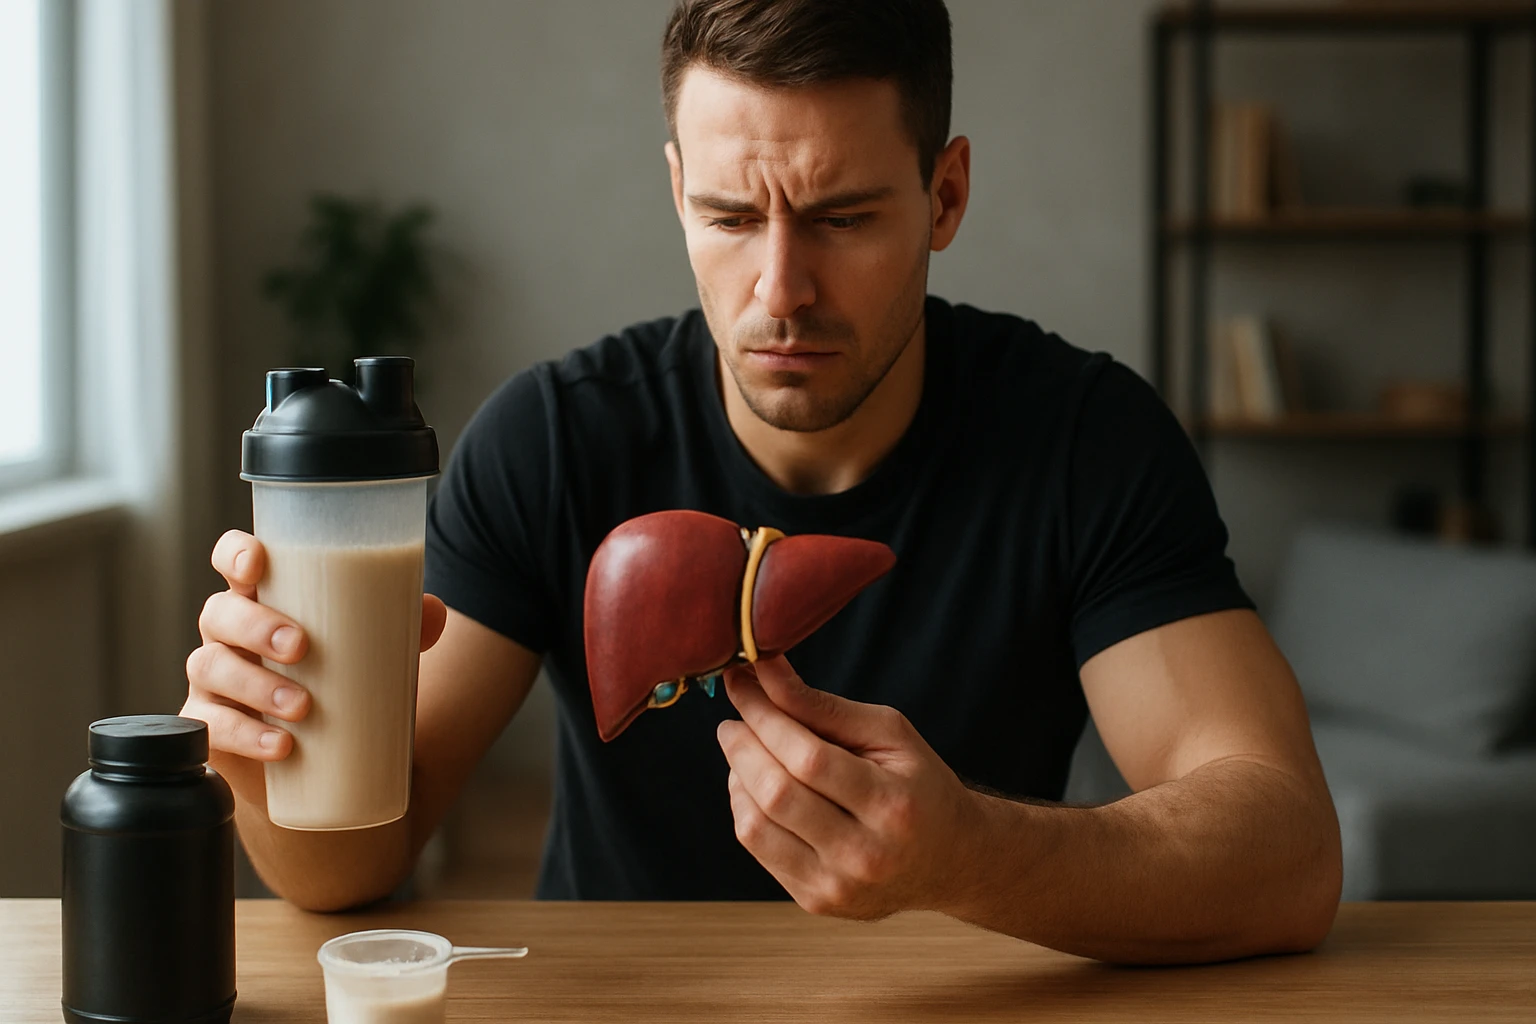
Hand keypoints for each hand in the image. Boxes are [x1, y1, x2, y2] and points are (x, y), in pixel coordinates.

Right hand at [181, 529, 448, 761]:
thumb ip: (403, 626)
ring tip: (302, 706)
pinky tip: (281, 745)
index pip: (232, 561)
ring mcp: (214, 680)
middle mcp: (228, 633)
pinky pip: (214, 726)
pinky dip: (246, 735)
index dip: (234, 554)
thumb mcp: (370, 648)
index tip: (257, 565)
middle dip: (255, 626)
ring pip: (210, 667)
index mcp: (263, 599)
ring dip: (255, 684)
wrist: (320, 755)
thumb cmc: (336, 678)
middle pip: (219, 613)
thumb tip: (434, 611)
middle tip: (300, 647)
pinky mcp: (213, 725)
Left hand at [717, 655, 982, 920]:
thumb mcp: (889, 734)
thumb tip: (764, 672)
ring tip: (746, 753)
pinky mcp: (816, 901)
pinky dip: (746, 808)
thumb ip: (823, 707)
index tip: (741, 684)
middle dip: (742, 747)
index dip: (764, 717)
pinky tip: (756, 786)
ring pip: (755, 826)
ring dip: (737, 778)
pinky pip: (758, 849)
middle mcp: (864, 855)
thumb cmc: (919, 784)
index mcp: (892, 806)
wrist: (950, 860)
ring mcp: (837, 886)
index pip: (808, 758)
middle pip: (777, 794)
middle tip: (733, 721)